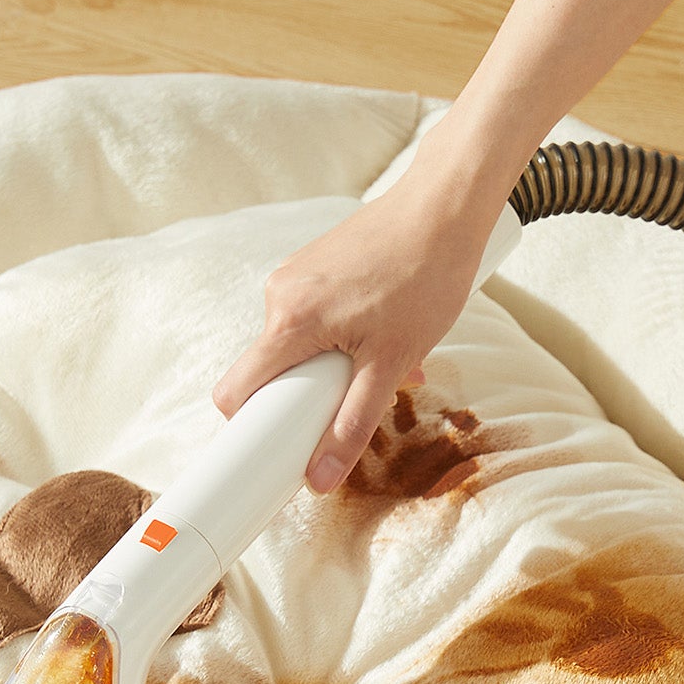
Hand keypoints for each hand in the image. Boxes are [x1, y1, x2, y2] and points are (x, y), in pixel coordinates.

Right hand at [212, 175, 496, 492]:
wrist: (447, 204)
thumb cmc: (425, 276)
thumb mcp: (390, 363)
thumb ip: (351, 425)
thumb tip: (319, 479)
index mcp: (288, 322)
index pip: (236, 392)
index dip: (249, 429)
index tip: (278, 448)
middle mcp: (280, 295)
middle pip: (269, 372)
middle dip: (307, 395)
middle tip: (354, 398)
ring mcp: (295, 275)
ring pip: (295, 345)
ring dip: (330, 365)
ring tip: (382, 355)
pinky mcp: (314, 263)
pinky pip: (311, 317)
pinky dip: (339, 336)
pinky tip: (381, 330)